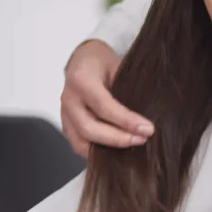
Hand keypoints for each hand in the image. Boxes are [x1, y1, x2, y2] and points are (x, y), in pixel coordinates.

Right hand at [60, 39, 152, 154]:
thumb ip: (127, 90)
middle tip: (142, 139)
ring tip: (131, 145)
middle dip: (118, 139)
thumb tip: (145, 117)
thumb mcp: (118, 67)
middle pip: (89, 128)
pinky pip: (79, 145)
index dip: (126, 121)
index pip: (104, 106)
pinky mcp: (66, 125)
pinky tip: (116, 151)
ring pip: (81, 142)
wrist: (84, 60)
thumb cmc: (103, 62)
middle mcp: (69, 98)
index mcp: (81, 79)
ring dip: (107, 149)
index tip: (147, 129)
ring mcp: (64, 114)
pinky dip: (97, 152)